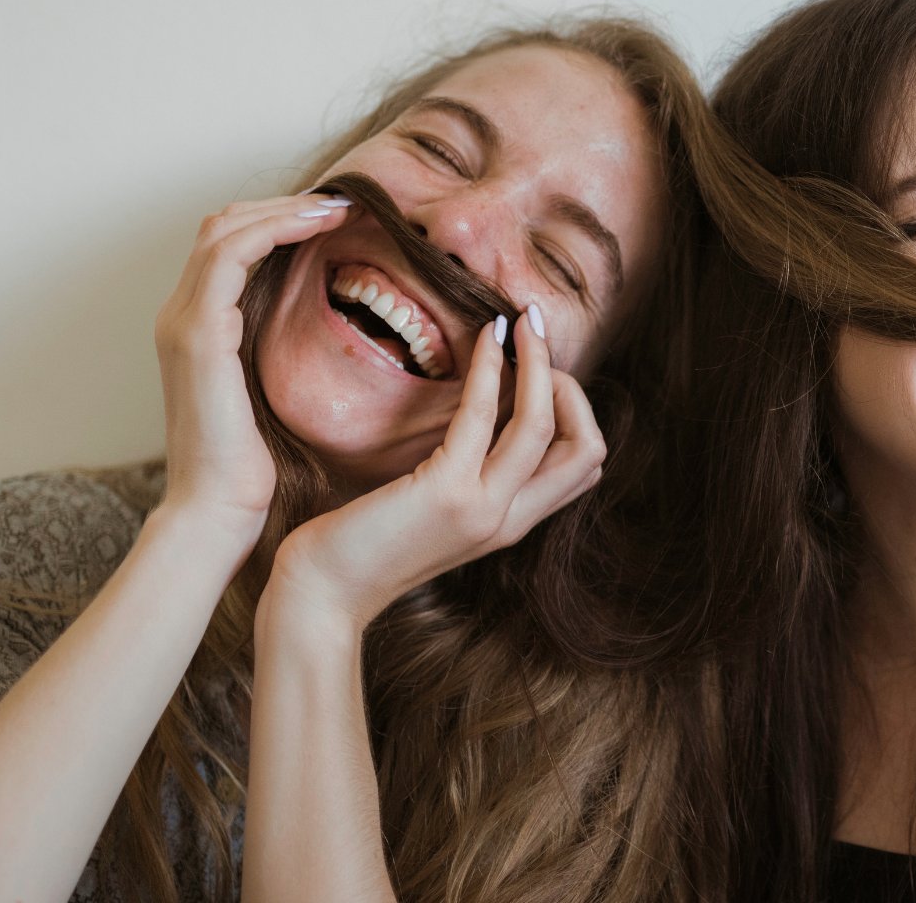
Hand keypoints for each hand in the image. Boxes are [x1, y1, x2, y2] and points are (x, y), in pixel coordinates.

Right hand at [154, 192, 352, 542]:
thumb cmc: (248, 467)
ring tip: (335, 208)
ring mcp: (183, 322)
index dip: (277, 221)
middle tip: (341, 203)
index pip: (228, 246)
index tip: (333, 219)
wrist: (216, 510)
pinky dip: (274, 230)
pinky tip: (317, 229)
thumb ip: (277, 354)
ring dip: (283, 209)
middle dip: (281, 205)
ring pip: (224, 229)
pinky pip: (230, 256)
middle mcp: (181, 315)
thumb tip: (324, 330)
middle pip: (221, 225)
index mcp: (197, 327)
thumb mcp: (268, 395)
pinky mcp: (198, 334)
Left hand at [267, 304, 606, 631]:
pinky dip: (491, 367)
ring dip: (541, 361)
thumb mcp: (438, 510)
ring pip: (546, 424)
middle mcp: (510, 519)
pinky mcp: (446, 491)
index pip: (585, 466)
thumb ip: (471, 476)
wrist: (326, 592)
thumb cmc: (367, 544)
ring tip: (524, 322)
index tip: (539, 374)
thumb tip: (484, 415)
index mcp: (512, 522)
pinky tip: (486, 337)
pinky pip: (483, 415)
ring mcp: (483, 508)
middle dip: (572, 385)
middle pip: (588, 448)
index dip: (577, 411)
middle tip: (534, 347)